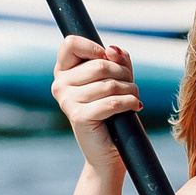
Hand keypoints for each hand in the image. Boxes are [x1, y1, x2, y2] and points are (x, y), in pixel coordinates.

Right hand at [50, 34, 142, 179]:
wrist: (108, 151)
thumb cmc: (112, 111)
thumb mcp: (115, 78)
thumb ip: (115, 59)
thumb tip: (113, 49)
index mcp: (63, 71)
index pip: (71, 43)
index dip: (95, 48)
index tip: (109, 60)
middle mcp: (60, 85)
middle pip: (100, 64)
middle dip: (123, 73)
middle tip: (130, 86)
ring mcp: (67, 101)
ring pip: (110, 84)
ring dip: (130, 90)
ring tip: (133, 98)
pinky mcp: (79, 117)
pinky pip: (112, 102)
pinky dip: (129, 102)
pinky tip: (135, 106)